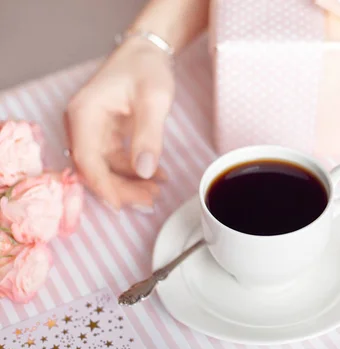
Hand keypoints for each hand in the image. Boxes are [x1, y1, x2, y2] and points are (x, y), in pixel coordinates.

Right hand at [65, 38, 173, 209]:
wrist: (146, 52)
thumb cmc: (146, 69)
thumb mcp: (153, 101)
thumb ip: (149, 136)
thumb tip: (144, 172)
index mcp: (84, 114)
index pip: (86, 160)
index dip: (102, 186)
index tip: (121, 205)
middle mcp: (82, 123)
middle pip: (94, 168)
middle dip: (120, 189)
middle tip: (149, 201)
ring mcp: (92, 129)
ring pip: (105, 167)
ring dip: (129, 182)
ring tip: (156, 191)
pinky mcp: (104, 134)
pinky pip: (115, 160)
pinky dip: (134, 170)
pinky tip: (156, 176)